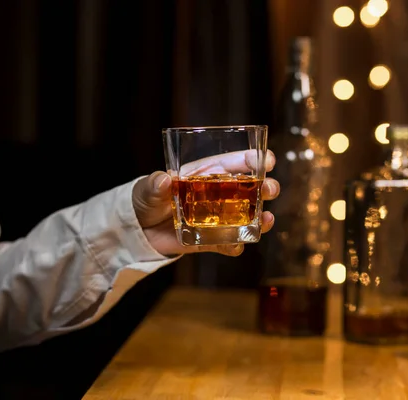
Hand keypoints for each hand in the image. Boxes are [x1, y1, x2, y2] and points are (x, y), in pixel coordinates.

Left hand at [132, 150, 278, 256]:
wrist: (137, 231)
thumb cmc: (144, 201)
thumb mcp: (146, 189)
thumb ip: (153, 185)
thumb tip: (162, 180)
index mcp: (205, 173)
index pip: (234, 162)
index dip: (253, 160)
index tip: (267, 161)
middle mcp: (217, 194)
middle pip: (249, 188)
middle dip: (265, 187)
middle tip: (270, 190)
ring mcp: (217, 217)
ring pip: (247, 216)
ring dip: (261, 217)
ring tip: (267, 220)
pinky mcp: (211, 239)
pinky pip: (229, 243)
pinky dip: (236, 245)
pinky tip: (240, 245)